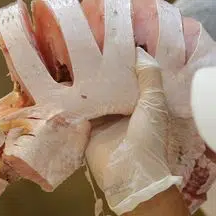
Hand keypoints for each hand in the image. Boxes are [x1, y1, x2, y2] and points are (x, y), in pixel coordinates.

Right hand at [85, 48, 182, 215]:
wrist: (130, 175)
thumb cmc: (148, 138)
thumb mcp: (154, 103)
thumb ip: (149, 78)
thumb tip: (140, 51)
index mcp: (143, 104)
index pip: (133, 78)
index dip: (125, 62)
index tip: (112, 39)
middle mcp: (124, 110)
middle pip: (111, 86)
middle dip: (102, 70)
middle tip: (86, 43)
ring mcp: (105, 121)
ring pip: (94, 97)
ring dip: (86, 83)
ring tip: (71, 56)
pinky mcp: (88, 130)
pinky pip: (80, 112)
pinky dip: (73, 100)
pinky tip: (62, 81)